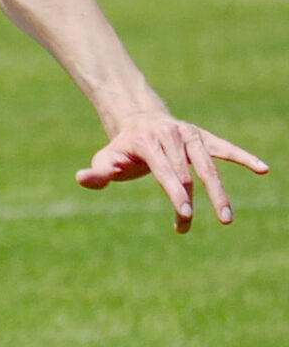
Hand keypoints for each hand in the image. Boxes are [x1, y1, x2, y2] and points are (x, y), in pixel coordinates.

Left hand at [79, 113, 267, 230]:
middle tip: (186, 225)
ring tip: (226, 218)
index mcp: (147, 142)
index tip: (183, 215)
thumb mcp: (105, 160)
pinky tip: (263, 169)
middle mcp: (172, 135)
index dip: (175, 193)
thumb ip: (97, 172)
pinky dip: (243, 158)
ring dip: (218, 193)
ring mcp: (191, 135)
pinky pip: (225, 149)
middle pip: (187, 173)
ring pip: (208, 166)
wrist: (138, 120)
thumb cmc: (121, 149)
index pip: (165, 171)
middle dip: (188, 200)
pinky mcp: (204, 137)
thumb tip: (83, 178)